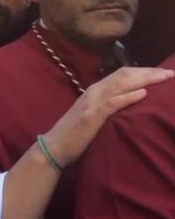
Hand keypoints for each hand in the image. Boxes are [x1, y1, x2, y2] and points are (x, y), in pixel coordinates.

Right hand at [43, 67, 173, 167]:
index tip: (162, 73)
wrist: (54, 147)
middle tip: (169, 73)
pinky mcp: (91, 117)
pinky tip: (143, 94)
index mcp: (94, 90)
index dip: (143, 71)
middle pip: (124, 75)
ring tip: (163, 79)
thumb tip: (130, 104)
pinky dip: (128, 97)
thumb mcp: (92, 114)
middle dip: (148, 73)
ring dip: (144, 80)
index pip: (121, 74)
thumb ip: (107, 106)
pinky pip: (112, 103)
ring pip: (120, 85)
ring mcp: (91, 103)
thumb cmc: (75, 133)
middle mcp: (93, 92)